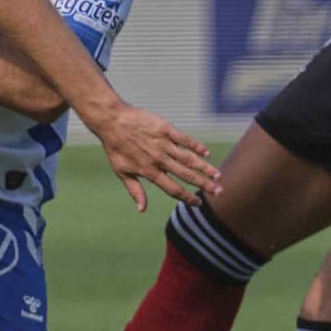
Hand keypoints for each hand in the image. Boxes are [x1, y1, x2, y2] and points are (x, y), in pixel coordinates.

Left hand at [88, 102, 221, 210]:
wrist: (112, 120)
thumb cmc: (116, 147)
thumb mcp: (122, 171)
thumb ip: (135, 190)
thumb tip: (142, 209)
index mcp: (149, 171)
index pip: (173, 189)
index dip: (187, 198)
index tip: (199, 203)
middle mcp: (159, 159)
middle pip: (186, 176)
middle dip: (204, 185)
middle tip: (219, 192)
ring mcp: (163, 144)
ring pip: (189, 158)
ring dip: (205, 168)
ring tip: (218, 175)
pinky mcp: (165, 129)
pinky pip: (184, 139)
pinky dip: (196, 146)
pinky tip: (206, 152)